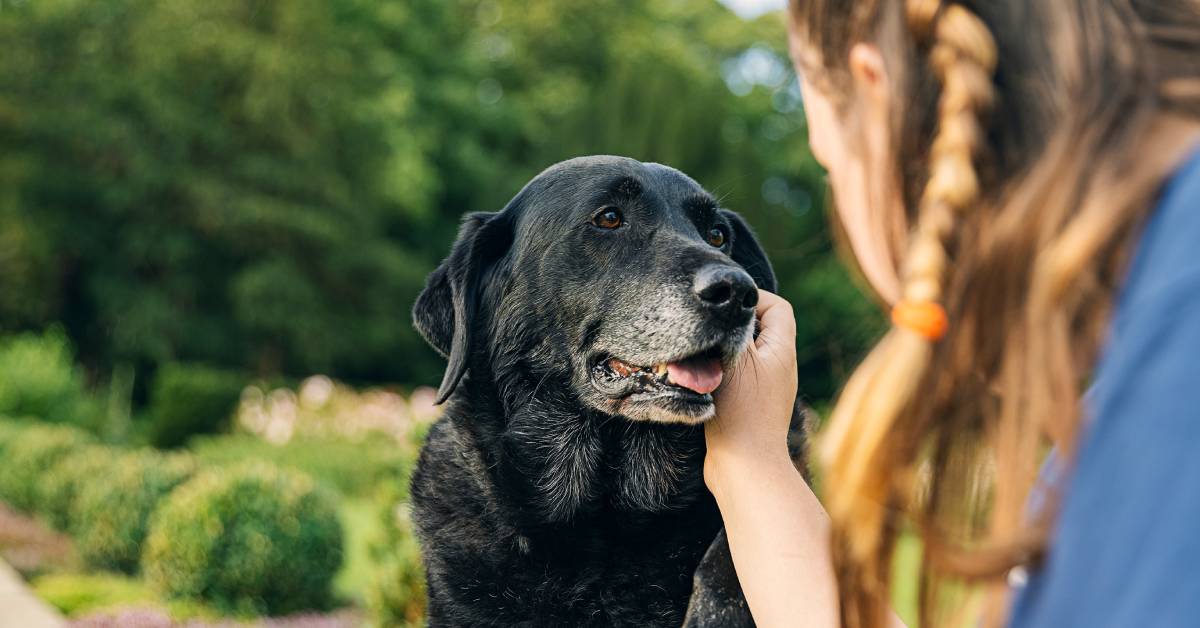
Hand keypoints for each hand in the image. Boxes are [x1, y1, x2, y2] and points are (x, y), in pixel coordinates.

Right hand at [705, 289, 798, 491]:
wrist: (744, 468)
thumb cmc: (741, 411)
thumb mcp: (736, 358)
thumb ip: (734, 326)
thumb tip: (729, 305)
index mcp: (782, 350)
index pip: (777, 306)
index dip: (753, 298)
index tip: (724, 306)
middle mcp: (780, 367)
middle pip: (760, 329)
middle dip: (733, 324)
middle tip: (708, 328)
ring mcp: (767, 388)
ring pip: (745, 353)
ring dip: (722, 350)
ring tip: (701, 355)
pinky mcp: (751, 407)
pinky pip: (737, 377)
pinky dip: (719, 372)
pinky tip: (700, 380)